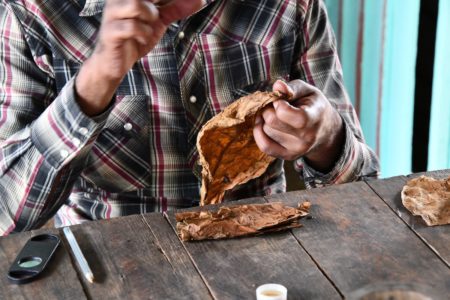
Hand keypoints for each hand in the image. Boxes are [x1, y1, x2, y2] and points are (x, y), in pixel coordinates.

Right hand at [75, 0, 203, 115]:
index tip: (193, 0)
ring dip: (150, 17)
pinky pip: (132, 26)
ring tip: (149, 27)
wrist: (115, 64)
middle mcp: (119, 0)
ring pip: (136, 5)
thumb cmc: (135, 38)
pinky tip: (142, 38)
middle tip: (162, 16)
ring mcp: (112, 14)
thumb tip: (200, 0)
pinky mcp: (110, 31)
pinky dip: (143, 33)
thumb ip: (176, 9)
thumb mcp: (159, 22)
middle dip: (158, 6)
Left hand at [253, 79, 344, 172]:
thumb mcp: (309, 92)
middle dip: (268, 109)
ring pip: (265, 131)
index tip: (281, 100)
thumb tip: (277, 86)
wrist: (325, 131)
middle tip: (274, 106)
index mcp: (313, 119)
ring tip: (276, 116)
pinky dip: (259, 133)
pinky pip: (264, 146)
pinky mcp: (287, 156)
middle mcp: (305, 138)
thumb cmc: (314, 107)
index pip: (286, 114)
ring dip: (265, 121)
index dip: (277, 103)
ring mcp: (296, 150)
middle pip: (271, 121)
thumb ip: (292, 88)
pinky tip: (264, 125)